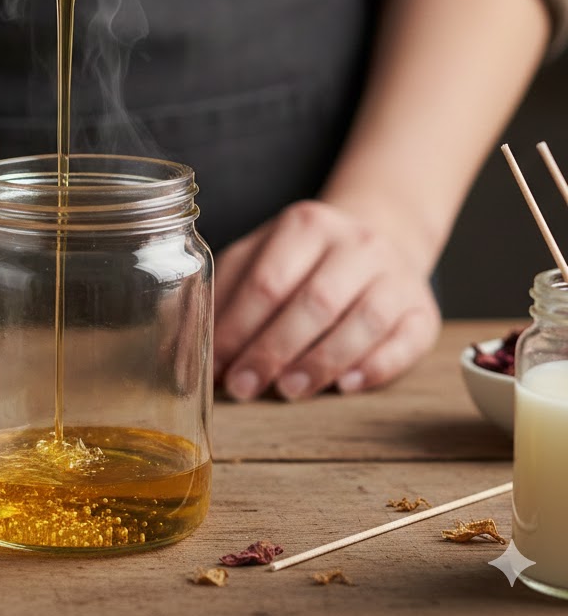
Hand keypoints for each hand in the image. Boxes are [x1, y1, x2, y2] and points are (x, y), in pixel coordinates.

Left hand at [213, 199, 440, 400]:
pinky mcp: (423, 309)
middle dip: (273, 351)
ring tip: (287, 390)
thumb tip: (191, 347)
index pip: (268, 282)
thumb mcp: (259, 256)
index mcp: (306, 225)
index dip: (239, 329)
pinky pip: (405, 341)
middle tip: (244, 386)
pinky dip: (376, 367)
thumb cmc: (303, 258)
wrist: (380, 236)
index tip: (217, 365)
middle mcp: (356, 244)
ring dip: (321, 363)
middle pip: (314, 302)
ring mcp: (395, 275)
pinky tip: (345, 386)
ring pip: (363, 322)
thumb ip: (226, 293)